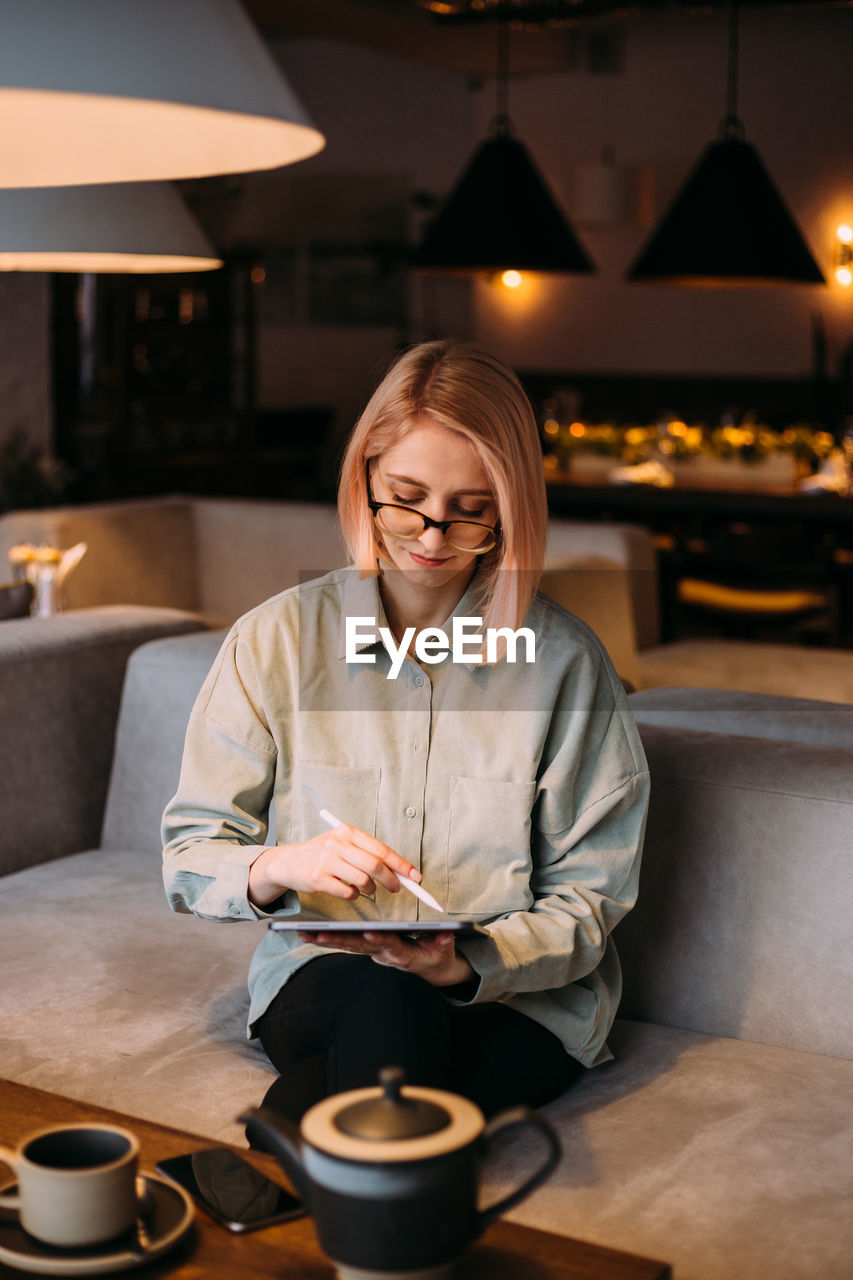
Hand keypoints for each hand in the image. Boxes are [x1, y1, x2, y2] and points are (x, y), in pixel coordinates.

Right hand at [248, 823, 419, 906]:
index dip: (401, 864)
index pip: (381, 849)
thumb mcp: (343, 845)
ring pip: (363, 880)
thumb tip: (401, 871)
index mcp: (347, 832)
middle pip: (375, 865)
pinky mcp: (317, 878)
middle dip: (391, 880)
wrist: (288, 862)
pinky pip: (347, 892)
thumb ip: (368, 854)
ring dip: (371, 889)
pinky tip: (350, 892)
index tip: (415, 877)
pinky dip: (354, 895)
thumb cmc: (323, 854)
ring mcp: (326, 860)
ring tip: (368, 889)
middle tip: (397, 889)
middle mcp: (337, 843)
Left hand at [300, 928, 474, 987]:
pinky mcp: (368, 948)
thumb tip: (445, 936)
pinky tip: (309, 934)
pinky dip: (328, 938)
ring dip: (326, 940)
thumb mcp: (444, 952)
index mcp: (402, 954)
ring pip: (347, 945)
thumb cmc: (436, 957)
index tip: (370, 933)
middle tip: (319, 935)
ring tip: (304, 933)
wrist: (431, 969)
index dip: (380, 940)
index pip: (390, 946)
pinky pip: (346, 943)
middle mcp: (383, 955)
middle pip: (359, 947)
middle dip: (339, 941)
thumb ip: (443, 944)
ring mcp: (374, 952)